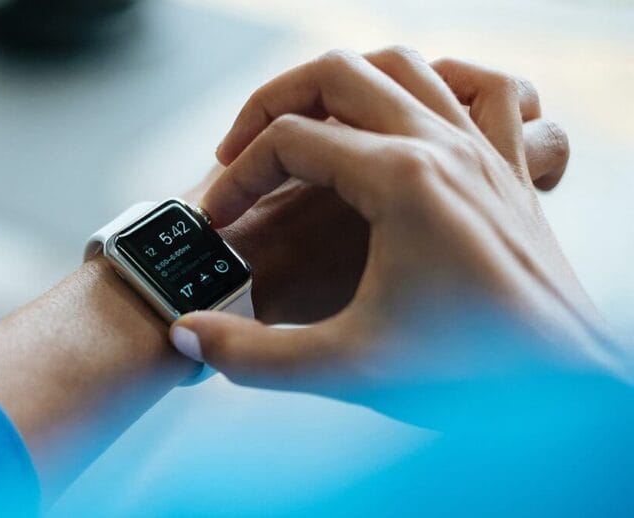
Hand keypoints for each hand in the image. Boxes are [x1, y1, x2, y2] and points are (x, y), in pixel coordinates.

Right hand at [171, 47, 619, 394]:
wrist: (571, 394)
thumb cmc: (475, 375)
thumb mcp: (346, 367)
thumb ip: (252, 355)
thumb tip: (187, 338)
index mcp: (400, 180)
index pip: (289, 141)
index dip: (236, 179)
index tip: (218, 224)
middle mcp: (443, 147)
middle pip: (336, 74)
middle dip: (271, 103)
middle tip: (239, 149)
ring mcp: (483, 151)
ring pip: (404, 65)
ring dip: (343, 82)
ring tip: (307, 123)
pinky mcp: (507, 172)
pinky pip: (487, 90)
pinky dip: (446, 81)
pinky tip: (418, 108)